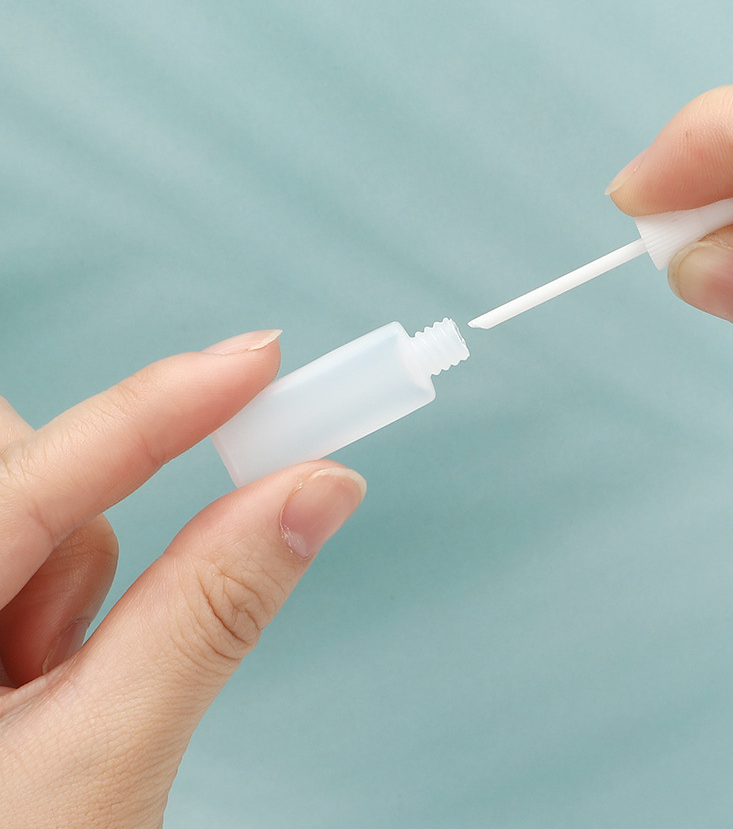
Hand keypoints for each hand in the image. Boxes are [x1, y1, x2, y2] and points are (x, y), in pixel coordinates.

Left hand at [0, 330, 364, 827]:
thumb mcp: (105, 762)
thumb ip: (213, 610)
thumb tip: (316, 493)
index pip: (58, 472)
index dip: (171, 402)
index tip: (265, 358)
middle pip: (26, 470)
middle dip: (85, 517)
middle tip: (109, 610)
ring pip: (32, 520)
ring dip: (67, 584)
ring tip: (52, 696)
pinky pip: (23, 564)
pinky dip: (50, 606)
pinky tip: (33, 688)